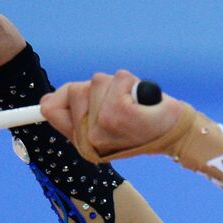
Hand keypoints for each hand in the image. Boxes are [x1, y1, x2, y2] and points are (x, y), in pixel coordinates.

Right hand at [40, 71, 185, 159]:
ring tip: (131, 104)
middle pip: (75, 90)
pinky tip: (139, 102)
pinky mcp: (118, 115)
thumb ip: (78, 111)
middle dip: (97, 90)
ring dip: (116, 86)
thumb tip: (46, 101)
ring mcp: (102, 127)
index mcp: (83, 143)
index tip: (54, 100)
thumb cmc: (143, 126)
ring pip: (95, 82)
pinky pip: (116, 79)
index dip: (54, 100)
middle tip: (119, 105)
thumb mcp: (105, 122)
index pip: (52, 111)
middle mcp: (88, 139)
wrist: (175, 136)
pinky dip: (129, 82)